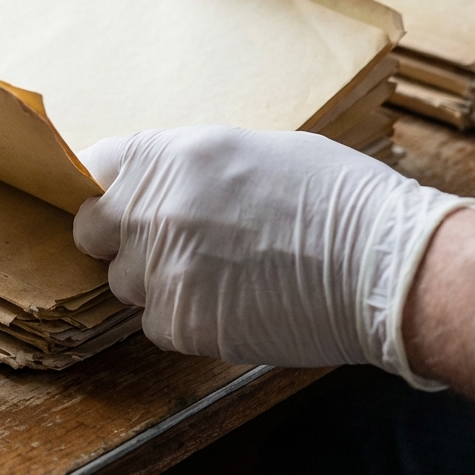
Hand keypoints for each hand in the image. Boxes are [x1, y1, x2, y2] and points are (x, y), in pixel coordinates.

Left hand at [73, 125, 474, 388]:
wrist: (383, 264)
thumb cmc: (334, 198)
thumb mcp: (248, 150)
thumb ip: (184, 168)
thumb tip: (149, 183)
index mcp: (168, 156)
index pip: (91, 168)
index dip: (103, 188)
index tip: (113, 201)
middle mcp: (152, 209)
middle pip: (91, 231)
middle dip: (117, 240)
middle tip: (164, 245)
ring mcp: (160, 268)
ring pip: (125, 283)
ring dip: (157, 283)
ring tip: (220, 275)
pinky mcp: (179, 321)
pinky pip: (156, 324)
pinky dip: (186, 320)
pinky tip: (234, 305)